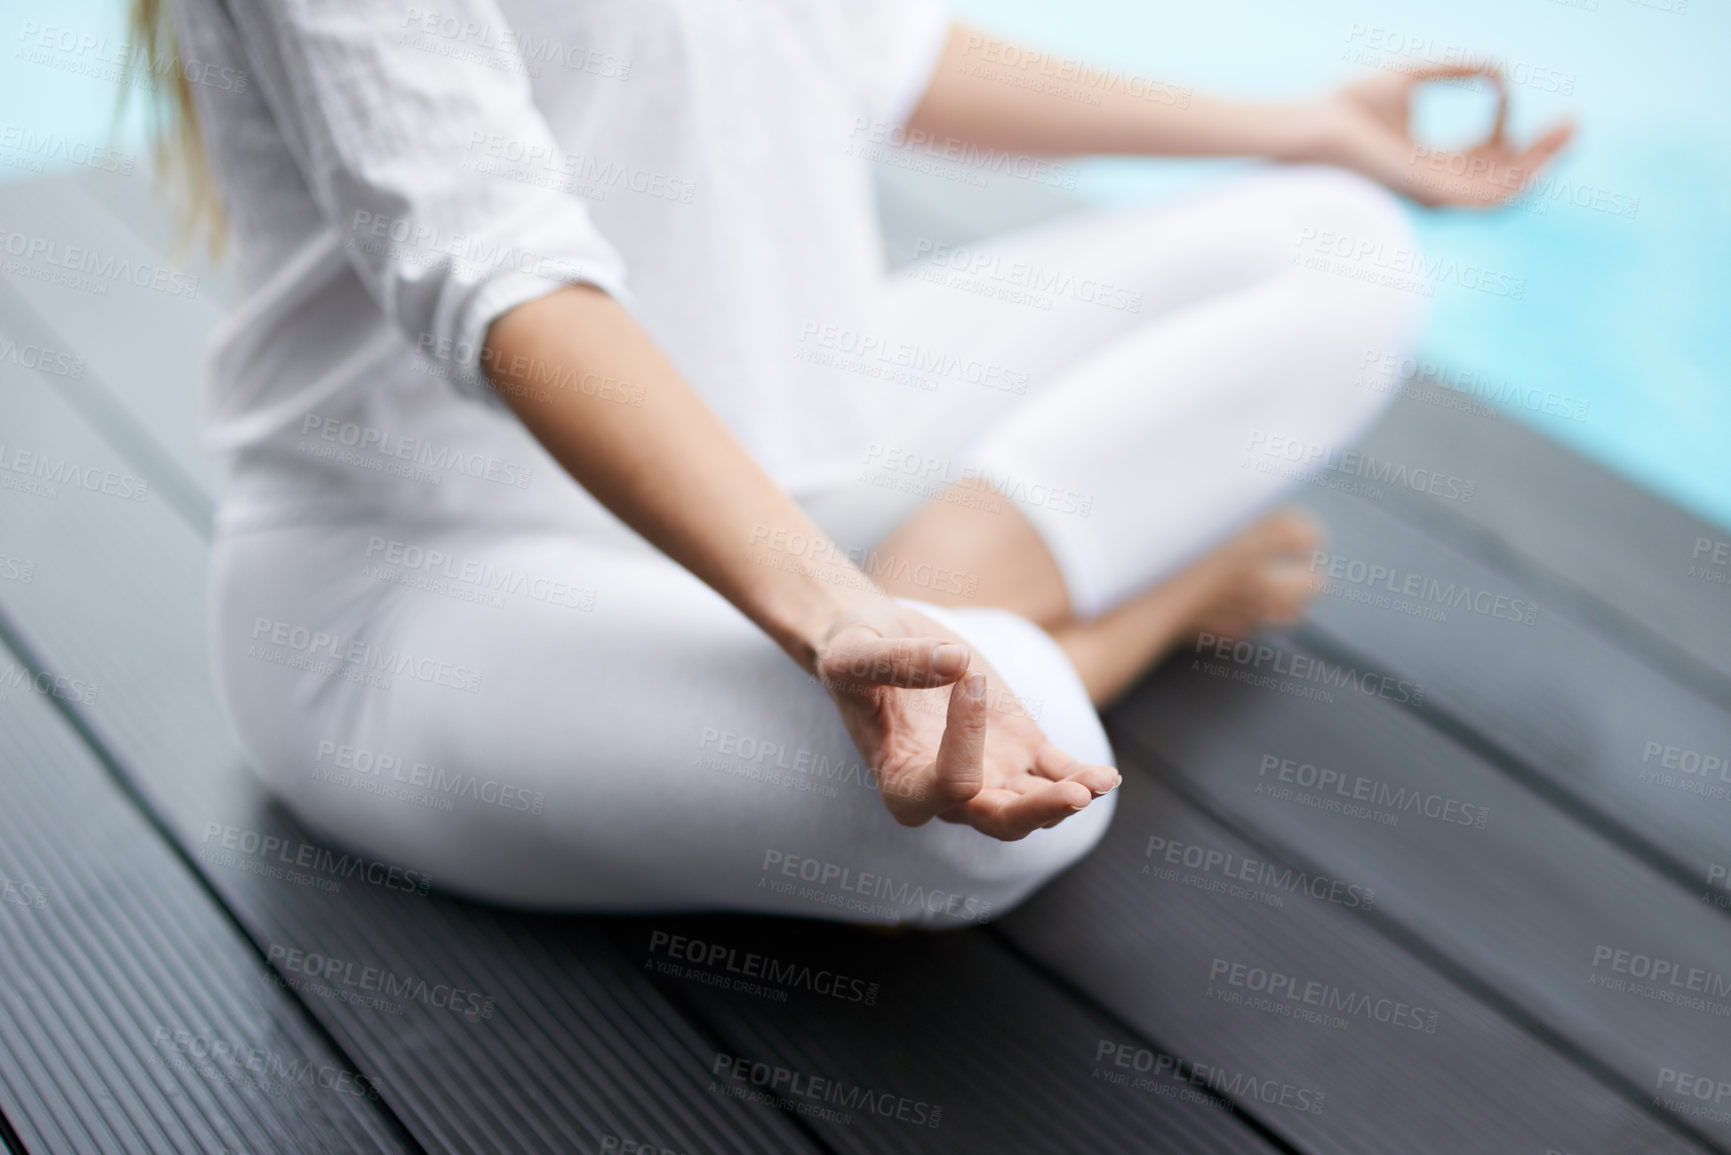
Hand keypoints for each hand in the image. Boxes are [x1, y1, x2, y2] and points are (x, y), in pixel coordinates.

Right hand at [812, 602, 1119, 840]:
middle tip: (1072, 796)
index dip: (964, 742)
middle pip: (998, 821)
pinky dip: (1083, 778)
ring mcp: (990, 773)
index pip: (945, 787)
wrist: (877, 640)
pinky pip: (1057, 775)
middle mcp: (948, 791)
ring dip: (1066, 800)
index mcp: (901, 779)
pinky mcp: (1019, 749)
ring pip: (1033, 807)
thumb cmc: (855, 651)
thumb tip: (958, 663)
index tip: (968, 678)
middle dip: (1036, 813)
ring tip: (1096, 783)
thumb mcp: (854, 652)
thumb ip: (896, 660)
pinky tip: (1106, 777)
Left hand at [1308, 64, 1573, 207]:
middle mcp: (1437, 184)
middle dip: (1544, 153)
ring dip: (1542, 164)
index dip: (1512, 132)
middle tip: (1574, 122)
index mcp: (1431, 161)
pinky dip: (1520, 176)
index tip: (1507, 90)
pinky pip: (1489, 197)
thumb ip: (1456, 70)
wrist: (1316, 124)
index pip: (1487, 157)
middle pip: (1504, 178)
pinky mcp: (1434, 196)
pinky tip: (1539, 149)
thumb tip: (1497, 71)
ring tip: (1569, 130)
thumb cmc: (1349, 104)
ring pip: (1505, 191)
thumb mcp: (1413, 76)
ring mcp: (1436, 194)